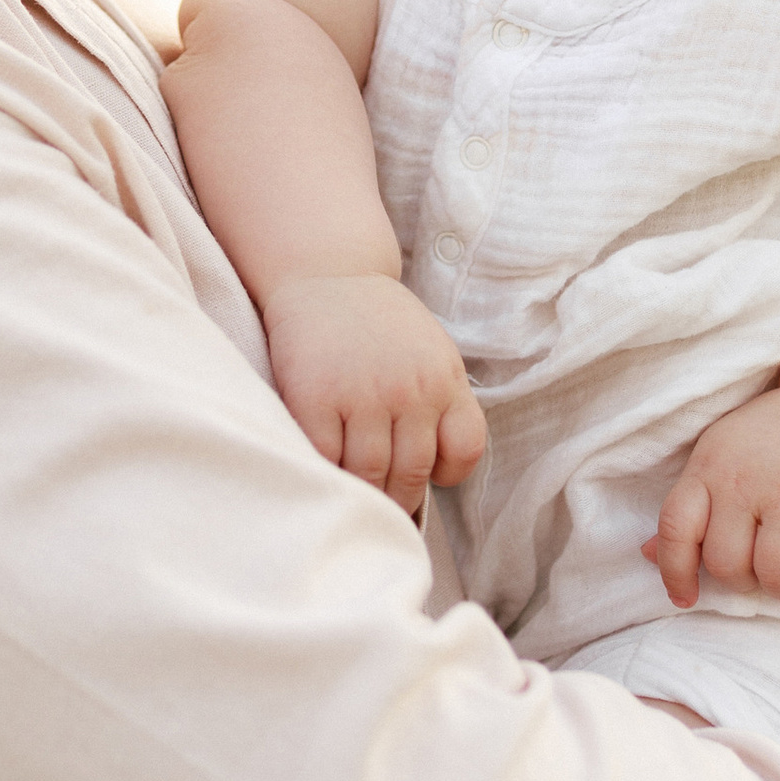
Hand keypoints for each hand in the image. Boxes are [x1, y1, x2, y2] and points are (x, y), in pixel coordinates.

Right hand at [264, 276, 487, 515]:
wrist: (327, 274)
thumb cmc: (380, 324)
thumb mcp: (431, 352)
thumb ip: (439, 402)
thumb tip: (433, 471)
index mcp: (444, 379)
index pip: (465, 450)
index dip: (447, 475)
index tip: (427, 478)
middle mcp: (409, 390)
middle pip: (413, 472)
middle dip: (400, 498)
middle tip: (386, 506)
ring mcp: (361, 395)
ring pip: (371, 473)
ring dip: (365, 493)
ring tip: (358, 495)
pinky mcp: (314, 398)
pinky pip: (326, 457)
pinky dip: (328, 473)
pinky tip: (328, 469)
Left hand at [646, 388, 779, 607]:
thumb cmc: (770, 446)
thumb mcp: (719, 461)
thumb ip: (690, 510)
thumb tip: (647, 554)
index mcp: (708, 469)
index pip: (676, 529)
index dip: (675, 572)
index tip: (686, 598)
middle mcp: (744, 480)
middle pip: (727, 565)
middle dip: (745, 582)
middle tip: (765, 568)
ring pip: (775, 574)